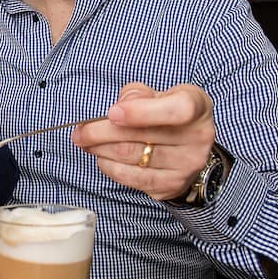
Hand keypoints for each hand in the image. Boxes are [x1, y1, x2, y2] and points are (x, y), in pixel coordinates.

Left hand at [71, 82, 215, 200]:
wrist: (189, 145)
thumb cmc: (168, 113)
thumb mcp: (159, 94)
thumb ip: (138, 94)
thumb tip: (120, 107)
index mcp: (197, 107)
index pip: (176, 110)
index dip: (141, 112)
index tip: (112, 113)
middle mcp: (197, 138)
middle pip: (140, 137)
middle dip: (100, 132)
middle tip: (80, 131)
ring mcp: (186, 165)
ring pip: (130, 157)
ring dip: (100, 149)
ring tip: (85, 142)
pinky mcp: (171, 184)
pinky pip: (131, 178)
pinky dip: (109, 167)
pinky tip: (102, 157)